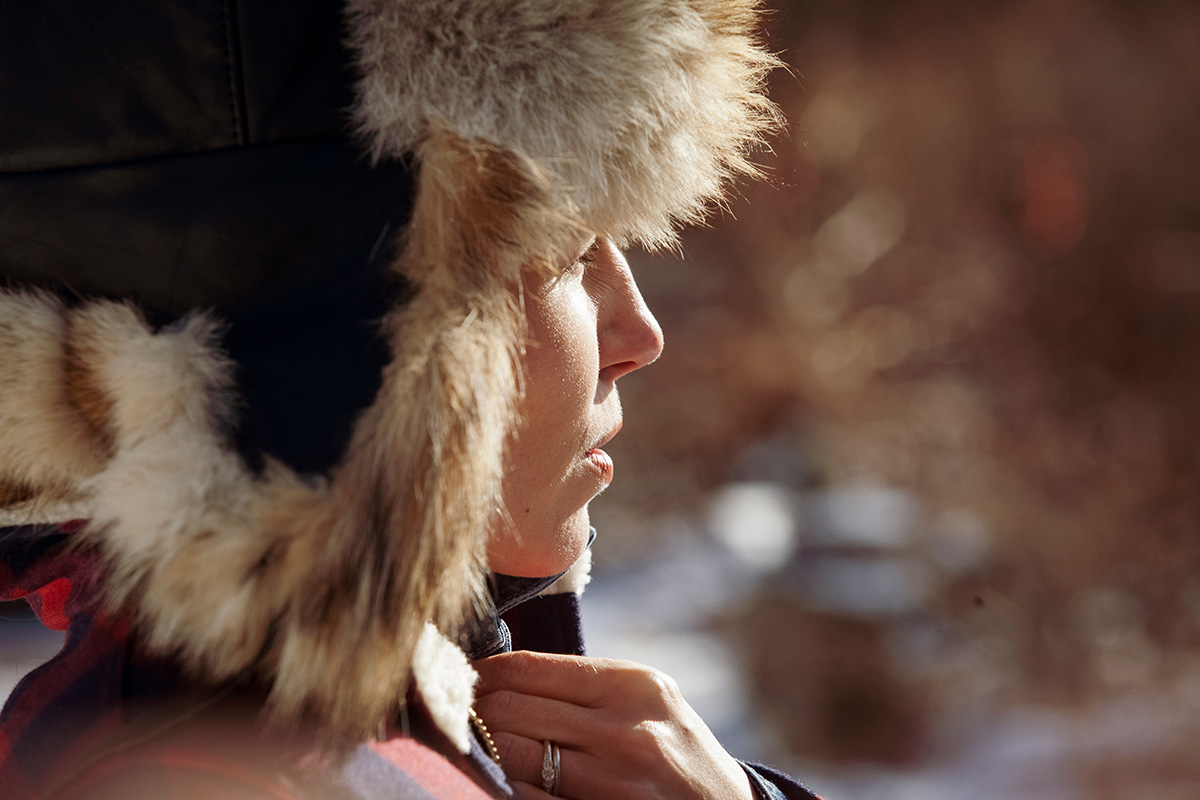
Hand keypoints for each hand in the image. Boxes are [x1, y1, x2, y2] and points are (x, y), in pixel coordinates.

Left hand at [472, 651, 755, 799]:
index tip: (461, 678)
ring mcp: (613, 784)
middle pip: (510, 711)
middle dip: (472, 713)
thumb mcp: (645, 701)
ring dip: (482, 753)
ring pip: (510, 759)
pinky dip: (505, 789)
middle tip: (454, 714)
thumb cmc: (673, 750)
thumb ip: (583, 685)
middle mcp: (625, 732)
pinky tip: (501, 780)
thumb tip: (495, 674)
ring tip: (472, 746)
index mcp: (633, 686)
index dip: (482, 673)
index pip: (528, 668)